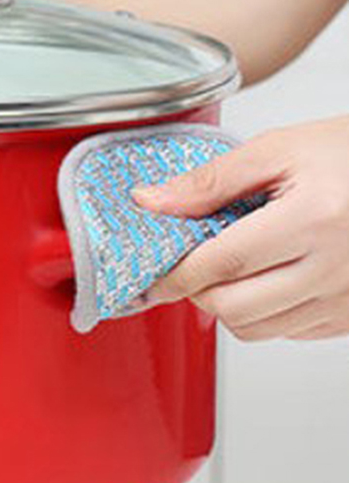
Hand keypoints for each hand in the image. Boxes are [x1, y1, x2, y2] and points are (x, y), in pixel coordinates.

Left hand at [132, 117, 348, 340]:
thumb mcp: (277, 150)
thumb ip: (210, 181)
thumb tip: (152, 202)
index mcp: (314, 219)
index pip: (224, 264)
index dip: (177, 275)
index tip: (152, 280)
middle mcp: (335, 268)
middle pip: (234, 308)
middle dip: (198, 291)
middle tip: (191, 267)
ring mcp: (347, 299)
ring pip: (257, 330)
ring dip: (227, 306)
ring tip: (230, 270)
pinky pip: (289, 332)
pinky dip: (263, 313)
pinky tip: (266, 278)